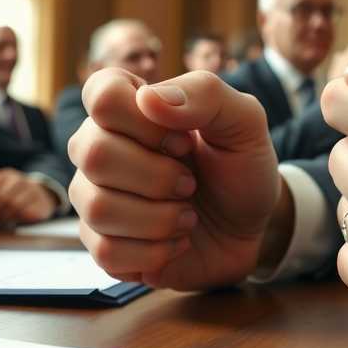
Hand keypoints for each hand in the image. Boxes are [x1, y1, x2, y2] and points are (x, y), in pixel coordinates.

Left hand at [0, 168, 56, 223]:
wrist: (41, 197)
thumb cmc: (12, 197)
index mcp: (6, 175)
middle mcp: (21, 179)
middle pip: (2, 197)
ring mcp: (33, 190)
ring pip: (15, 204)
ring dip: (5, 217)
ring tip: (1, 222)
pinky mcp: (41, 203)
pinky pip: (27, 212)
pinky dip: (18, 219)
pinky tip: (14, 222)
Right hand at [68, 68, 279, 289]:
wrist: (254, 227)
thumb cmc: (241, 167)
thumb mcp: (244, 121)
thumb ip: (204, 95)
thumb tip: (147, 99)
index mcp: (128, 108)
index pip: (101, 95)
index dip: (145, 122)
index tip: (184, 140)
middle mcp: (99, 148)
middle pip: (93, 154)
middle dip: (157, 176)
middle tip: (191, 184)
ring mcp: (95, 198)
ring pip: (97, 208)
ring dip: (160, 218)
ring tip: (187, 215)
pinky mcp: (103, 246)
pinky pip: (106, 252)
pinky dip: (155, 252)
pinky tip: (176, 242)